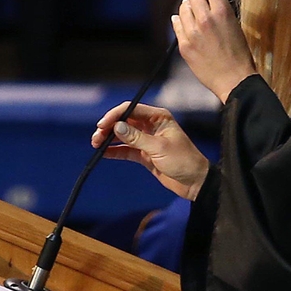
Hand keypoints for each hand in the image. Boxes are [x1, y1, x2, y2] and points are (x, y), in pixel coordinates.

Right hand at [93, 102, 209, 199]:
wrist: (194, 181)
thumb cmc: (183, 160)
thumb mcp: (159, 148)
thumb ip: (136, 137)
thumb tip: (117, 126)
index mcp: (159, 117)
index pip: (131, 109)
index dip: (114, 115)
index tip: (101, 125)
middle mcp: (151, 125)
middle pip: (124, 121)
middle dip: (109, 127)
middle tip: (96, 138)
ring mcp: (147, 139)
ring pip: (123, 135)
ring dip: (109, 138)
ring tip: (96, 145)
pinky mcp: (144, 154)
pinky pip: (126, 149)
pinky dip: (115, 150)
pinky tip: (103, 153)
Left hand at [172, 0, 256, 102]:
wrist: (234, 80)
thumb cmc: (239, 54)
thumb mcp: (236, 25)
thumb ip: (222, 10)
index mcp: (222, 11)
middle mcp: (205, 19)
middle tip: (203, 2)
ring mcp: (192, 33)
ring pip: (182, 7)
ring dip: (189, 8)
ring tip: (196, 15)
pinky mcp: (184, 45)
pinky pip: (176, 24)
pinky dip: (180, 21)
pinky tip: (187, 25)